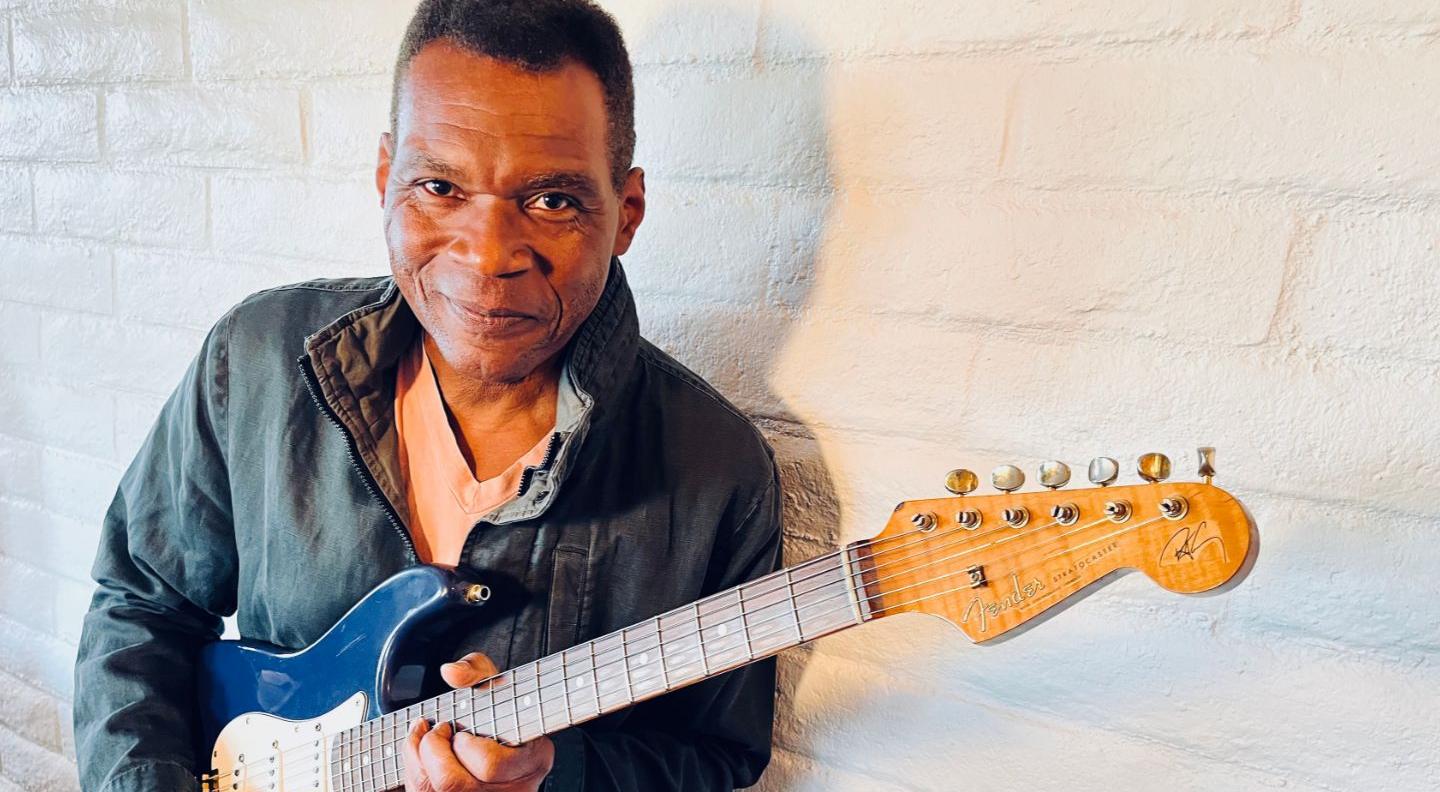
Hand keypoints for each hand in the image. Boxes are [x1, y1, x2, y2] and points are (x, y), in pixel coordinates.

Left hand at [403, 652, 554, 791]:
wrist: (499, 737)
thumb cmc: (500, 711)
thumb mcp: (495, 684)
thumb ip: (476, 670)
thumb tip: (451, 672)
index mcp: (532, 760)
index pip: (490, 766)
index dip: (466, 746)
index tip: (460, 730)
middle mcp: (512, 790)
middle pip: (455, 784)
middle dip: (434, 750)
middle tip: (441, 729)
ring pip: (436, 791)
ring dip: (420, 758)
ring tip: (430, 737)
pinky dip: (413, 769)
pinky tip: (421, 750)